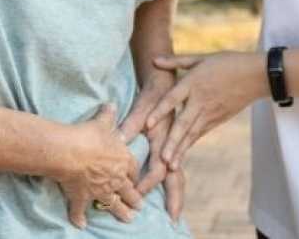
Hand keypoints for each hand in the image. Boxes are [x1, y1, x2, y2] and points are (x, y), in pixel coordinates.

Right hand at [53, 104, 143, 229]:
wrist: (69, 151)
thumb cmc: (89, 135)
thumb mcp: (102, 122)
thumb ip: (108, 115)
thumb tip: (112, 104)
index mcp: (123, 160)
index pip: (134, 170)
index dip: (136, 176)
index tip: (138, 180)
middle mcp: (115, 178)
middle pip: (129, 191)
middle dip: (135, 199)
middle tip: (140, 206)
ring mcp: (100, 190)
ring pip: (114, 205)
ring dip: (121, 213)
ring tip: (128, 219)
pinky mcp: (82, 198)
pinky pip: (80, 211)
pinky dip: (79, 218)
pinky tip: (81, 225)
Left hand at [119, 82, 184, 220]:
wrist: (167, 80)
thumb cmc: (153, 93)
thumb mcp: (142, 106)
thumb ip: (131, 123)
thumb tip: (119, 139)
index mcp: (166, 137)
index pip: (158, 168)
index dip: (147, 182)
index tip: (137, 193)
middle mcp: (173, 144)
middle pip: (176, 176)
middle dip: (175, 196)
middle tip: (174, 216)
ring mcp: (176, 145)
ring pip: (179, 173)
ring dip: (176, 192)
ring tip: (175, 211)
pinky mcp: (176, 144)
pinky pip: (177, 167)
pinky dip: (175, 181)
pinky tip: (173, 191)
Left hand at [147, 52, 266, 170]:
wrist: (256, 76)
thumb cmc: (227, 62)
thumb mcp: (201, 58)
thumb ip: (176, 61)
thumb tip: (153, 60)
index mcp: (194, 82)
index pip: (173, 99)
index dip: (160, 111)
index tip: (148, 125)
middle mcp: (200, 100)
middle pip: (183, 123)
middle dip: (172, 142)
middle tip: (161, 159)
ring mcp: (209, 113)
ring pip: (192, 134)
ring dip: (180, 150)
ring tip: (170, 166)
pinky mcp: (216, 120)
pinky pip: (199, 134)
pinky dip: (189, 146)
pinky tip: (179, 158)